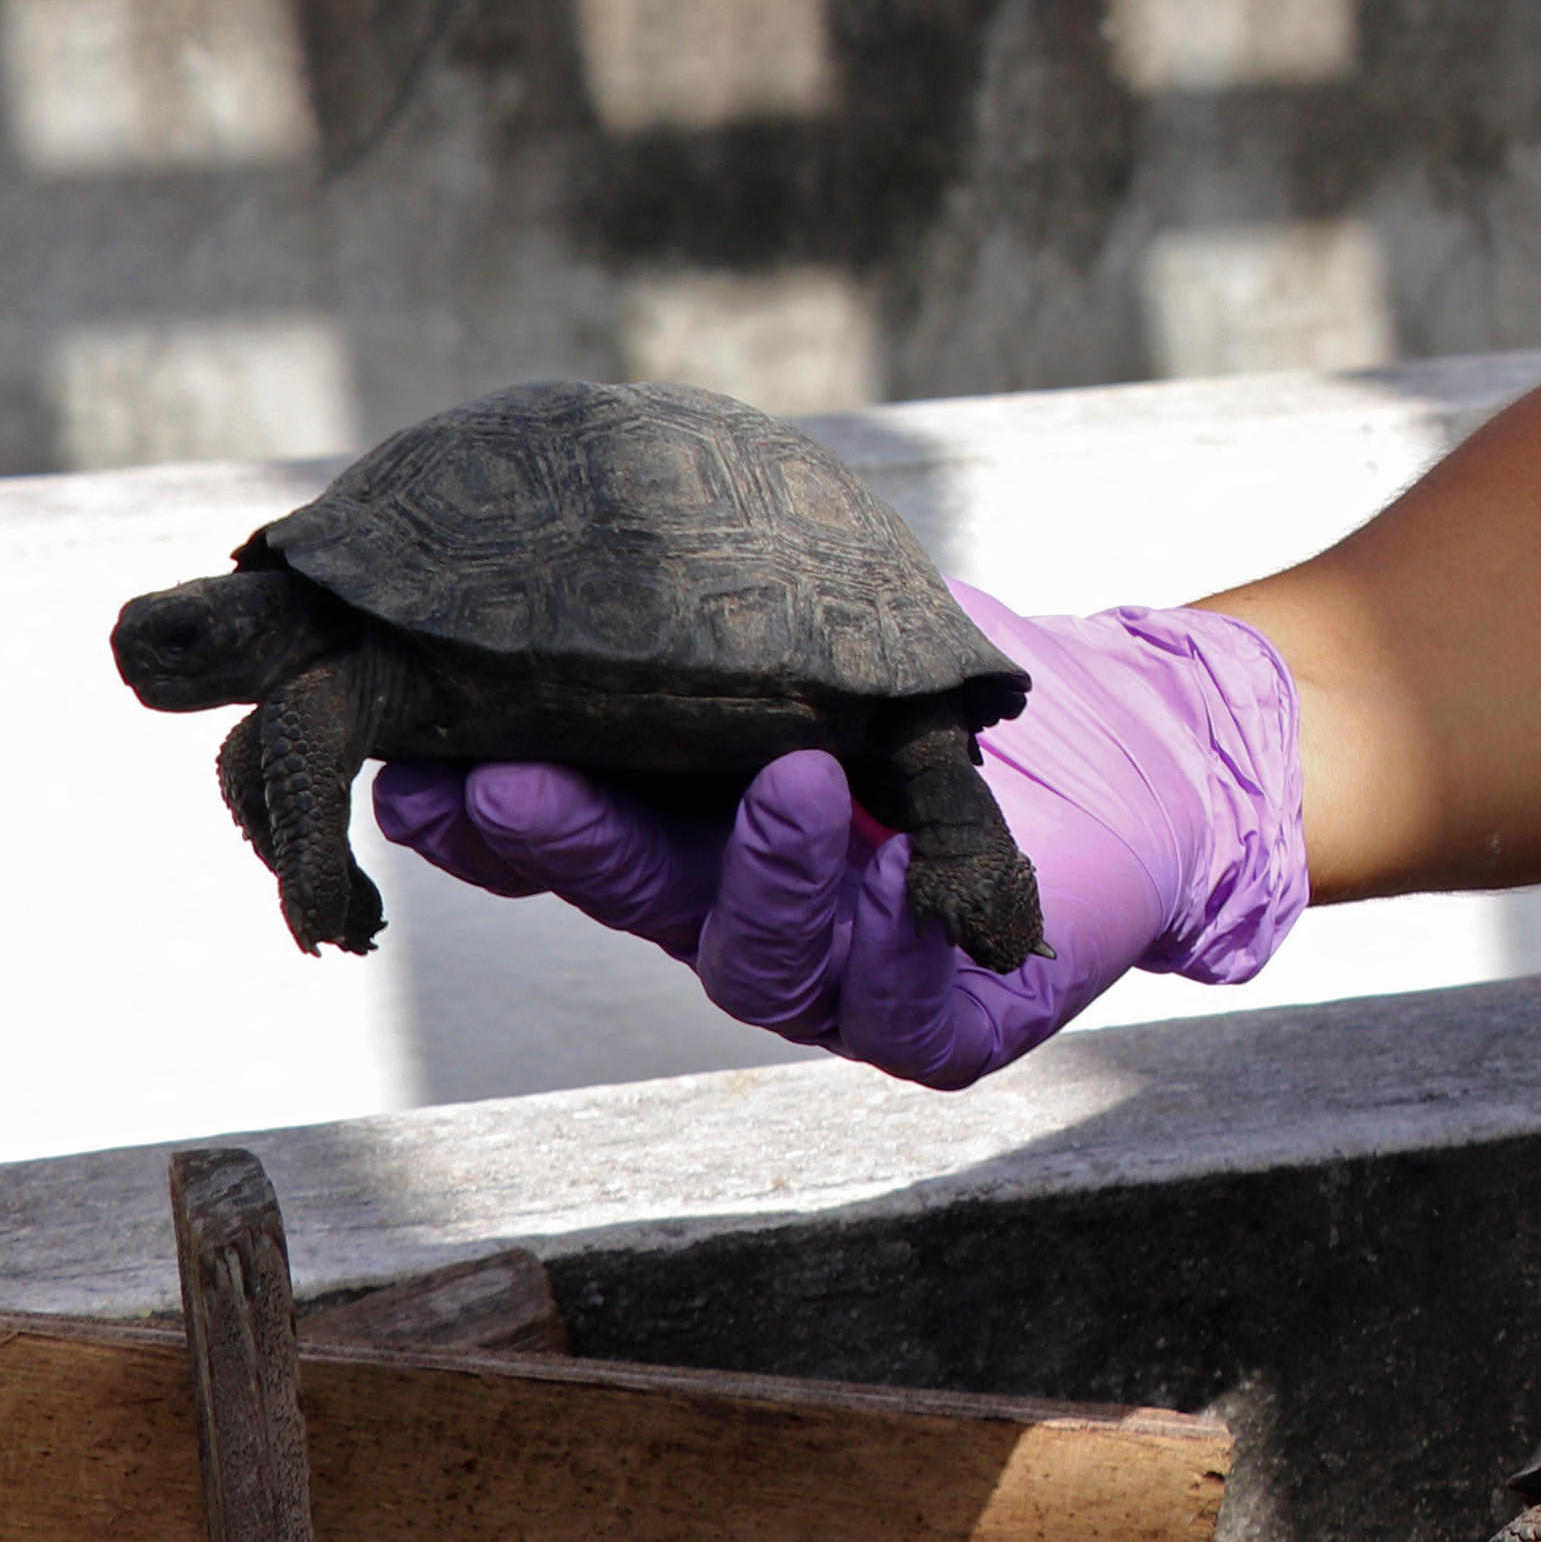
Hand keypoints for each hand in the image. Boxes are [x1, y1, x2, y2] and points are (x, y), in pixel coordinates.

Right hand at [370, 587, 1304, 1089]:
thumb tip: (510, 523)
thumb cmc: (941, 680)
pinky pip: (887, 979)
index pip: (556, 834)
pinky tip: (831, 806)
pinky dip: (861, 902)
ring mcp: (834, 974)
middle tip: (496, 787)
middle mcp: (731, 910)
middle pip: (626, 892)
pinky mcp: (939, 1018)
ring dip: (740, 867)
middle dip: (561, 842)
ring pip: (750, 948)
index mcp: (679, 830)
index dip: (480, 812)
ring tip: (769, 778)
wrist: (1130, 755)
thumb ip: (683, 616)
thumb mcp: (805, 632)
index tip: (410, 767)